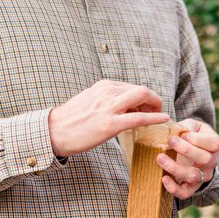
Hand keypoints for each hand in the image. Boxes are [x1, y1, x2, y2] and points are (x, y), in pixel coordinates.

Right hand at [48, 80, 169, 155]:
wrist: (54, 131)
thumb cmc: (71, 120)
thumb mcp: (90, 101)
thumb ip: (107, 100)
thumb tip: (122, 106)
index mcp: (103, 86)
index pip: (131, 87)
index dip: (143, 98)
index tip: (145, 107)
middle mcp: (107, 92)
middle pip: (141, 89)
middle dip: (153, 99)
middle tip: (155, 111)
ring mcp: (109, 107)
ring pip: (142, 98)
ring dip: (155, 106)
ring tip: (158, 116)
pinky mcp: (111, 124)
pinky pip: (139, 118)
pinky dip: (154, 117)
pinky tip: (163, 119)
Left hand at [155, 118, 218, 199]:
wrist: (191, 151)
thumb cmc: (190, 135)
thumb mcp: (192, 126)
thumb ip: (187, 126)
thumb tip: (178, 131)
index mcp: (214, 146)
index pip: (213, 144)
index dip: (198, 140)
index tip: (183, 135)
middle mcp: (212, 162)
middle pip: (204, 159)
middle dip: (186, 150)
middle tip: (170, 140)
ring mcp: (202, 176)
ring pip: (193, 176)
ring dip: (175, 167)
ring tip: (159, 158)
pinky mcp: (191, 187)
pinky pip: (185, 193)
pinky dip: (174, 188)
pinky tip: (164, 178)